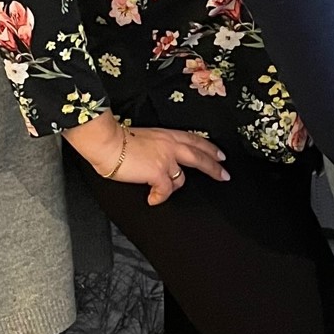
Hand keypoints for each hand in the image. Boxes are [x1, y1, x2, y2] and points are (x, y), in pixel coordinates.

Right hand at [64, 112, 228, 204]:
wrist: (108, 143)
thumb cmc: (119, 141)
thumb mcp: (145, 137)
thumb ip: (156, 147)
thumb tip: (157, 159)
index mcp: (167, 135)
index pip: (194, 140)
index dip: (209, 148)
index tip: (220, 154)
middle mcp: (170, 146)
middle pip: (200, 156)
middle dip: (214, 167)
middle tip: (224, 175)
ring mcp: (166, 160)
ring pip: (182, 178)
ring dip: (175, 186)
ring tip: (164, 190)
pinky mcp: (158, 173)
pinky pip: (166, 190)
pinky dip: (159, 197)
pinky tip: (152, 198)